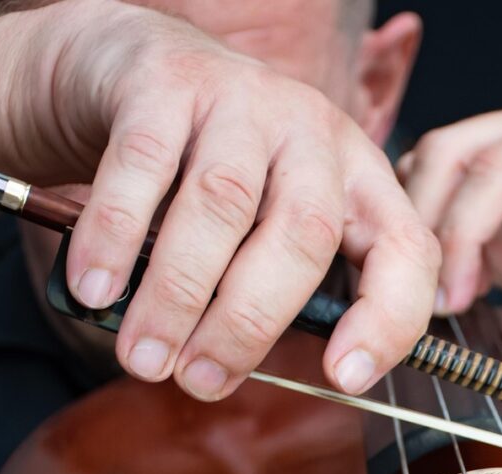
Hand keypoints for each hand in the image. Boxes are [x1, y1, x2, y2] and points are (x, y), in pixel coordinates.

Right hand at [11, 0, 438, 398]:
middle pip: (306, 234)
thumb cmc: (214, 169)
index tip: (345, 378)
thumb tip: (228, 372)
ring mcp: (247, 101)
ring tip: (144, 357)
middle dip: (249, 323)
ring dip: (180, 294)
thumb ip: (275, 284)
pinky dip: (117, 237)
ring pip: (224, 204)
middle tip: (200, 380)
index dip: (387, 318)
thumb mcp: (271, 217)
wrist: (142, 64)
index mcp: (360, 180)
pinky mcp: (171, 81)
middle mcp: (315, 135)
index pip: (406, 249)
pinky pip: (144, 165)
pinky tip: (95, 288)